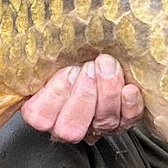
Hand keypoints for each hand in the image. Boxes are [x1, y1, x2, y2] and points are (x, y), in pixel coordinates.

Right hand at [20, 54, 143, 143]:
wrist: (99, 63)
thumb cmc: (72, 60)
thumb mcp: (52, 58)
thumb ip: (46, 60)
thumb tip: (37, 40)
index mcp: (44, 112)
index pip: (41, 117)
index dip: (56, 94)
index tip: (69, 70)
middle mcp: (69, 126)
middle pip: (71, 127)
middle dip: (83, 95)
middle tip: (89, 68)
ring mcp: (98, 126)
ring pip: (103, 121)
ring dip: (107, 92)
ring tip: (107, 66)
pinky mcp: (123, 122)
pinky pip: (128, 120)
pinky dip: (130, 105)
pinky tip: (129, 89)